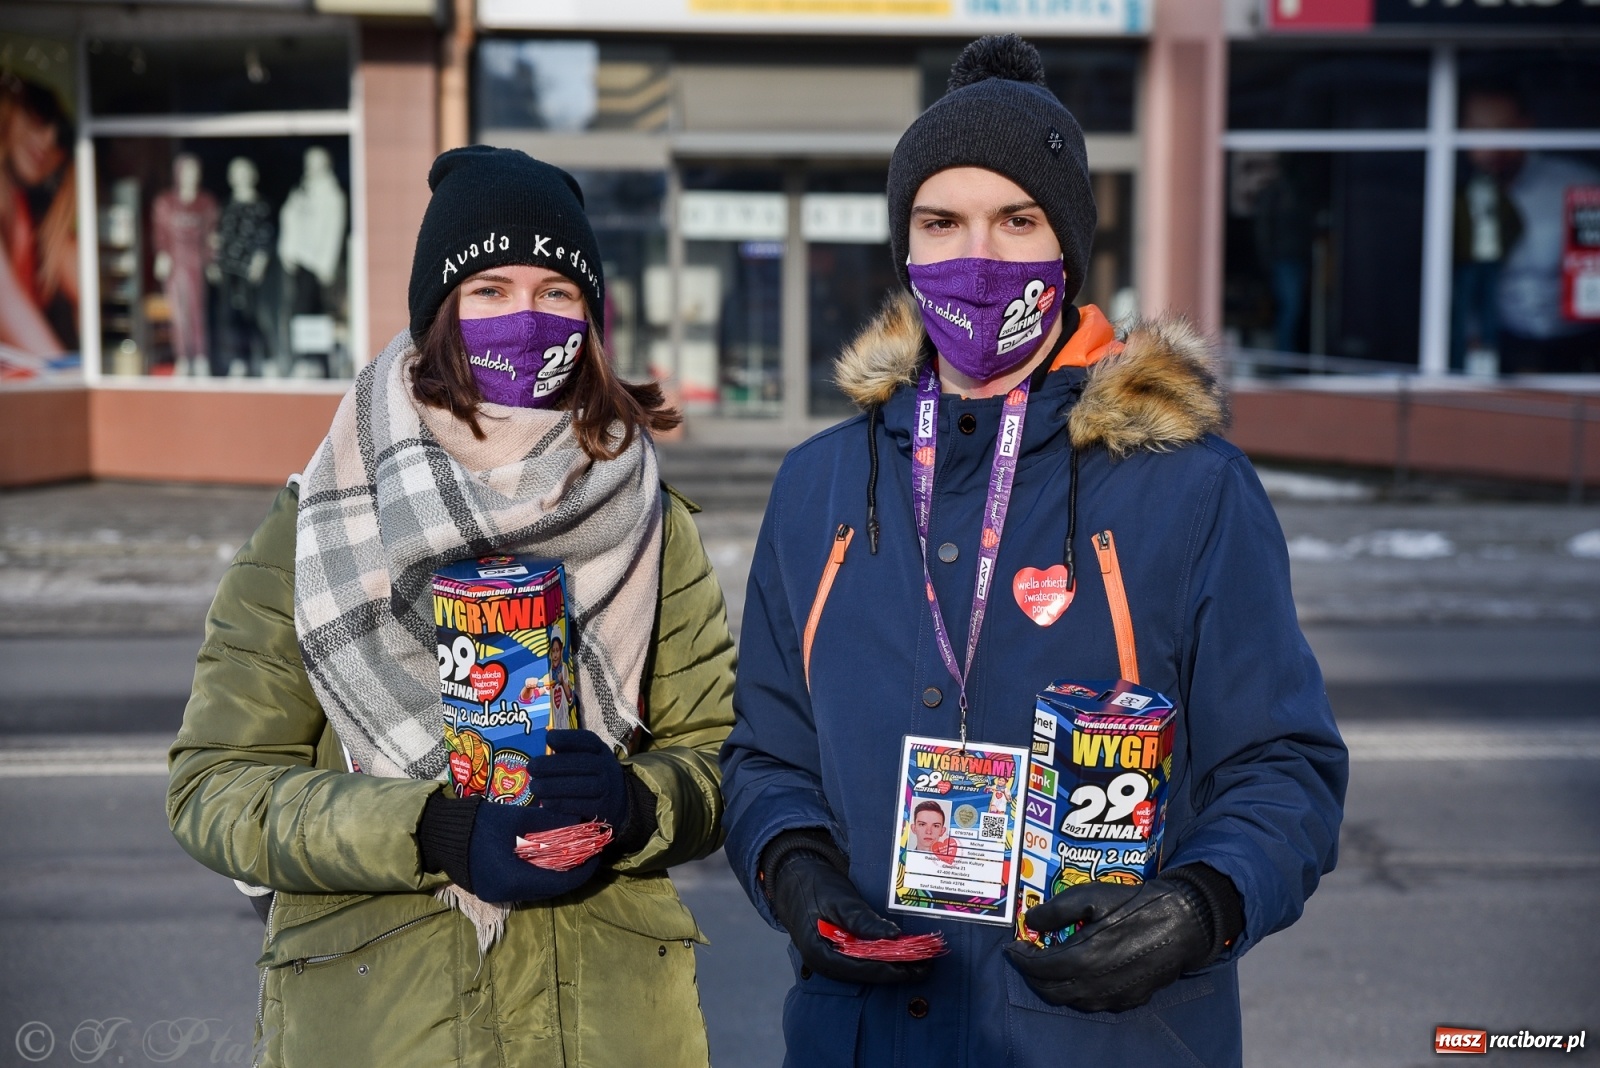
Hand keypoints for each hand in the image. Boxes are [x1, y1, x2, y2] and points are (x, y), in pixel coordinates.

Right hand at [418, 791, 597, 903]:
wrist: (440, 833)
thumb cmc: (477, 823)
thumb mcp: (516, 818)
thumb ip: (549, 822)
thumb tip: (579, 820)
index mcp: (513, 879)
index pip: (560, 883)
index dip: (583, 870)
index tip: (598, 854)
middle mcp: (507, 894)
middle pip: (551, 889)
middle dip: (573, 871)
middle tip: (588, 852)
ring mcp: (498, 895)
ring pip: (539, 888)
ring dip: (557, 872)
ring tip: (572, 851)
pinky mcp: (493, 889)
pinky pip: (525, 885)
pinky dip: (540, 872)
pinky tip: (550, 855)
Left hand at [528, 730, 628, 826]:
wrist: (620, 804)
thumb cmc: (593, 777)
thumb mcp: (589, 758)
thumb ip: (569, 752)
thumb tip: (547, 740)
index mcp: (601, 751)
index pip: (587, 740)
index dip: (568, 738)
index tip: (549, 739)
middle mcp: (607, 767)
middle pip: (581, 763)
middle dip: (553, 765)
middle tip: (531, 767)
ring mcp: (607, 789)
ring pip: (580, 785)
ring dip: (553, 786)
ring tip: (535, 787)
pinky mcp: (603, 810)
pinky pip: (580, 806)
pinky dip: (561, 804)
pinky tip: (546, 802)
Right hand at [766, 843, 934, 985]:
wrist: (793, 876)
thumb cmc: (814, 885)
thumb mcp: (839, 899)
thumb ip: (862, 920)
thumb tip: (892, 936)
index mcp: (820, 953)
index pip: (862, 969)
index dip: (892, 970)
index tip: (918, 966)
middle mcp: (824, 963)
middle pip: (866, 974)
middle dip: (897, 969)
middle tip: (927, 964)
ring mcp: (829, 959)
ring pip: (865, 969)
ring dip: (891, 964)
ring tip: (919, 959)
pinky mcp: (835, 952)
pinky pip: (861, 960)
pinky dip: (881, 956)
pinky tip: (899, 951)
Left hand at [1003, 873, 1218, 1012]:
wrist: (1184, 921)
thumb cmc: (1136, 904)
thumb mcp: (1091, 895)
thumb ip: (1056, 911)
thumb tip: (1030, 921)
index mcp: (1083, 958)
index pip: (1038, 968)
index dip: (1020, 958)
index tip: (1012, 947)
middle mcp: (1095, 984)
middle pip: (1050, 991)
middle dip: (1032, 975)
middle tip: (1027, 957)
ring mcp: (1114, 996)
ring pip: (1072, 1000)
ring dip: (1054, 984)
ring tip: (1051, 963)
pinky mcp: (1130, 999)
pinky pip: (1094, 1001)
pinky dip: (1078, 990)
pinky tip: (1080, 971)